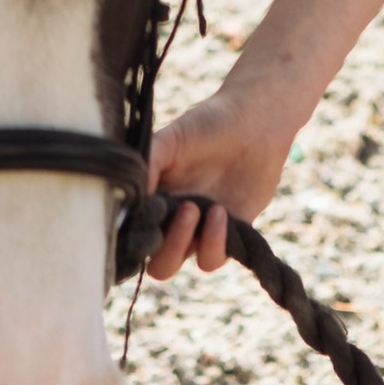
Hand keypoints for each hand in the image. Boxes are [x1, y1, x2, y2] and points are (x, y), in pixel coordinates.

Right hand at [141, 71, 306, 280]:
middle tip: (184, 211)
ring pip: (182, 263)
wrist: (254, 121)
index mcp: (153, 197)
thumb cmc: (208, 124)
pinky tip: (221, 212)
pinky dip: (215, 242)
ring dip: (187, 243)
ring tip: (202, 208)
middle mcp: (173, 218)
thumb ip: (146, 166)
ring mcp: (200, 229)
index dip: (134, 239)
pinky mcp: (230, 234)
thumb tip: (128, 203)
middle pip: (157, 263)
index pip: (134, 234)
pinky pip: (214, 257)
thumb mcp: (169, 139)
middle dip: (166, 250)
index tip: (147, 217)